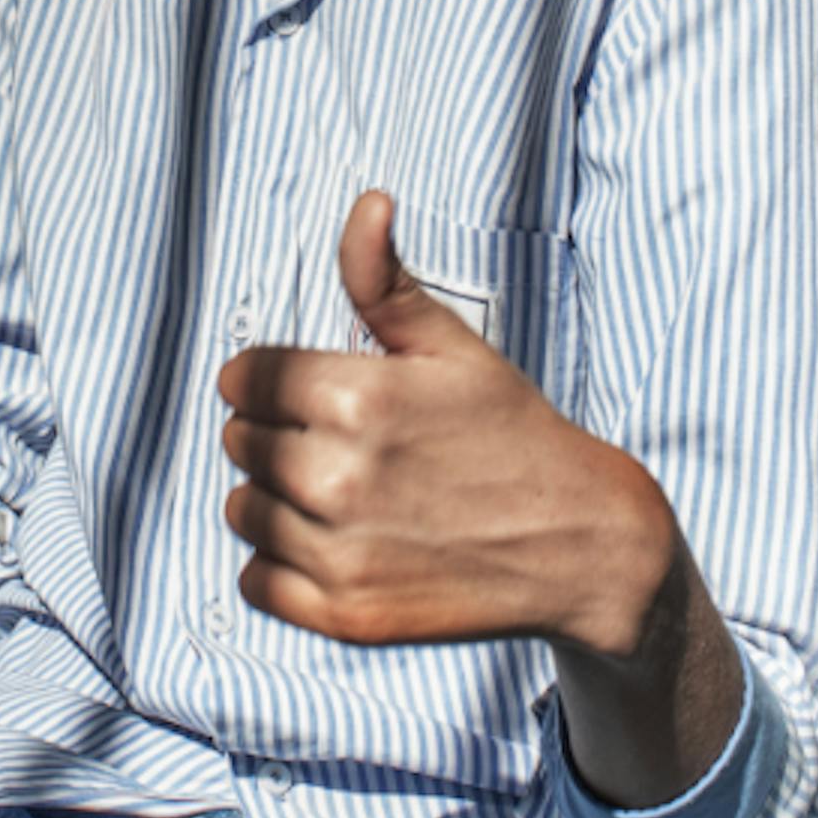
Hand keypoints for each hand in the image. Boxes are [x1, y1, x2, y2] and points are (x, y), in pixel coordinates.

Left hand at [214, 191, 672, 656]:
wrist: (579, 544)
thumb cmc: (512, 431)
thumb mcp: (454, 346)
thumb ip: (383, 280)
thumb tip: (365, 203)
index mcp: (355, 396)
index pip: (243, 378)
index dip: (272, 379)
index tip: (311, 391)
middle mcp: (336, 476)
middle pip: (239, 441)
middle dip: (277, 434)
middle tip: (342, 443)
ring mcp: (338, 551)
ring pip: (242, 510)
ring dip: (274, 500)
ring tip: (339, 494)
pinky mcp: (342, 615)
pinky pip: (256, 581)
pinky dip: (280, 566)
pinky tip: (333, 544)